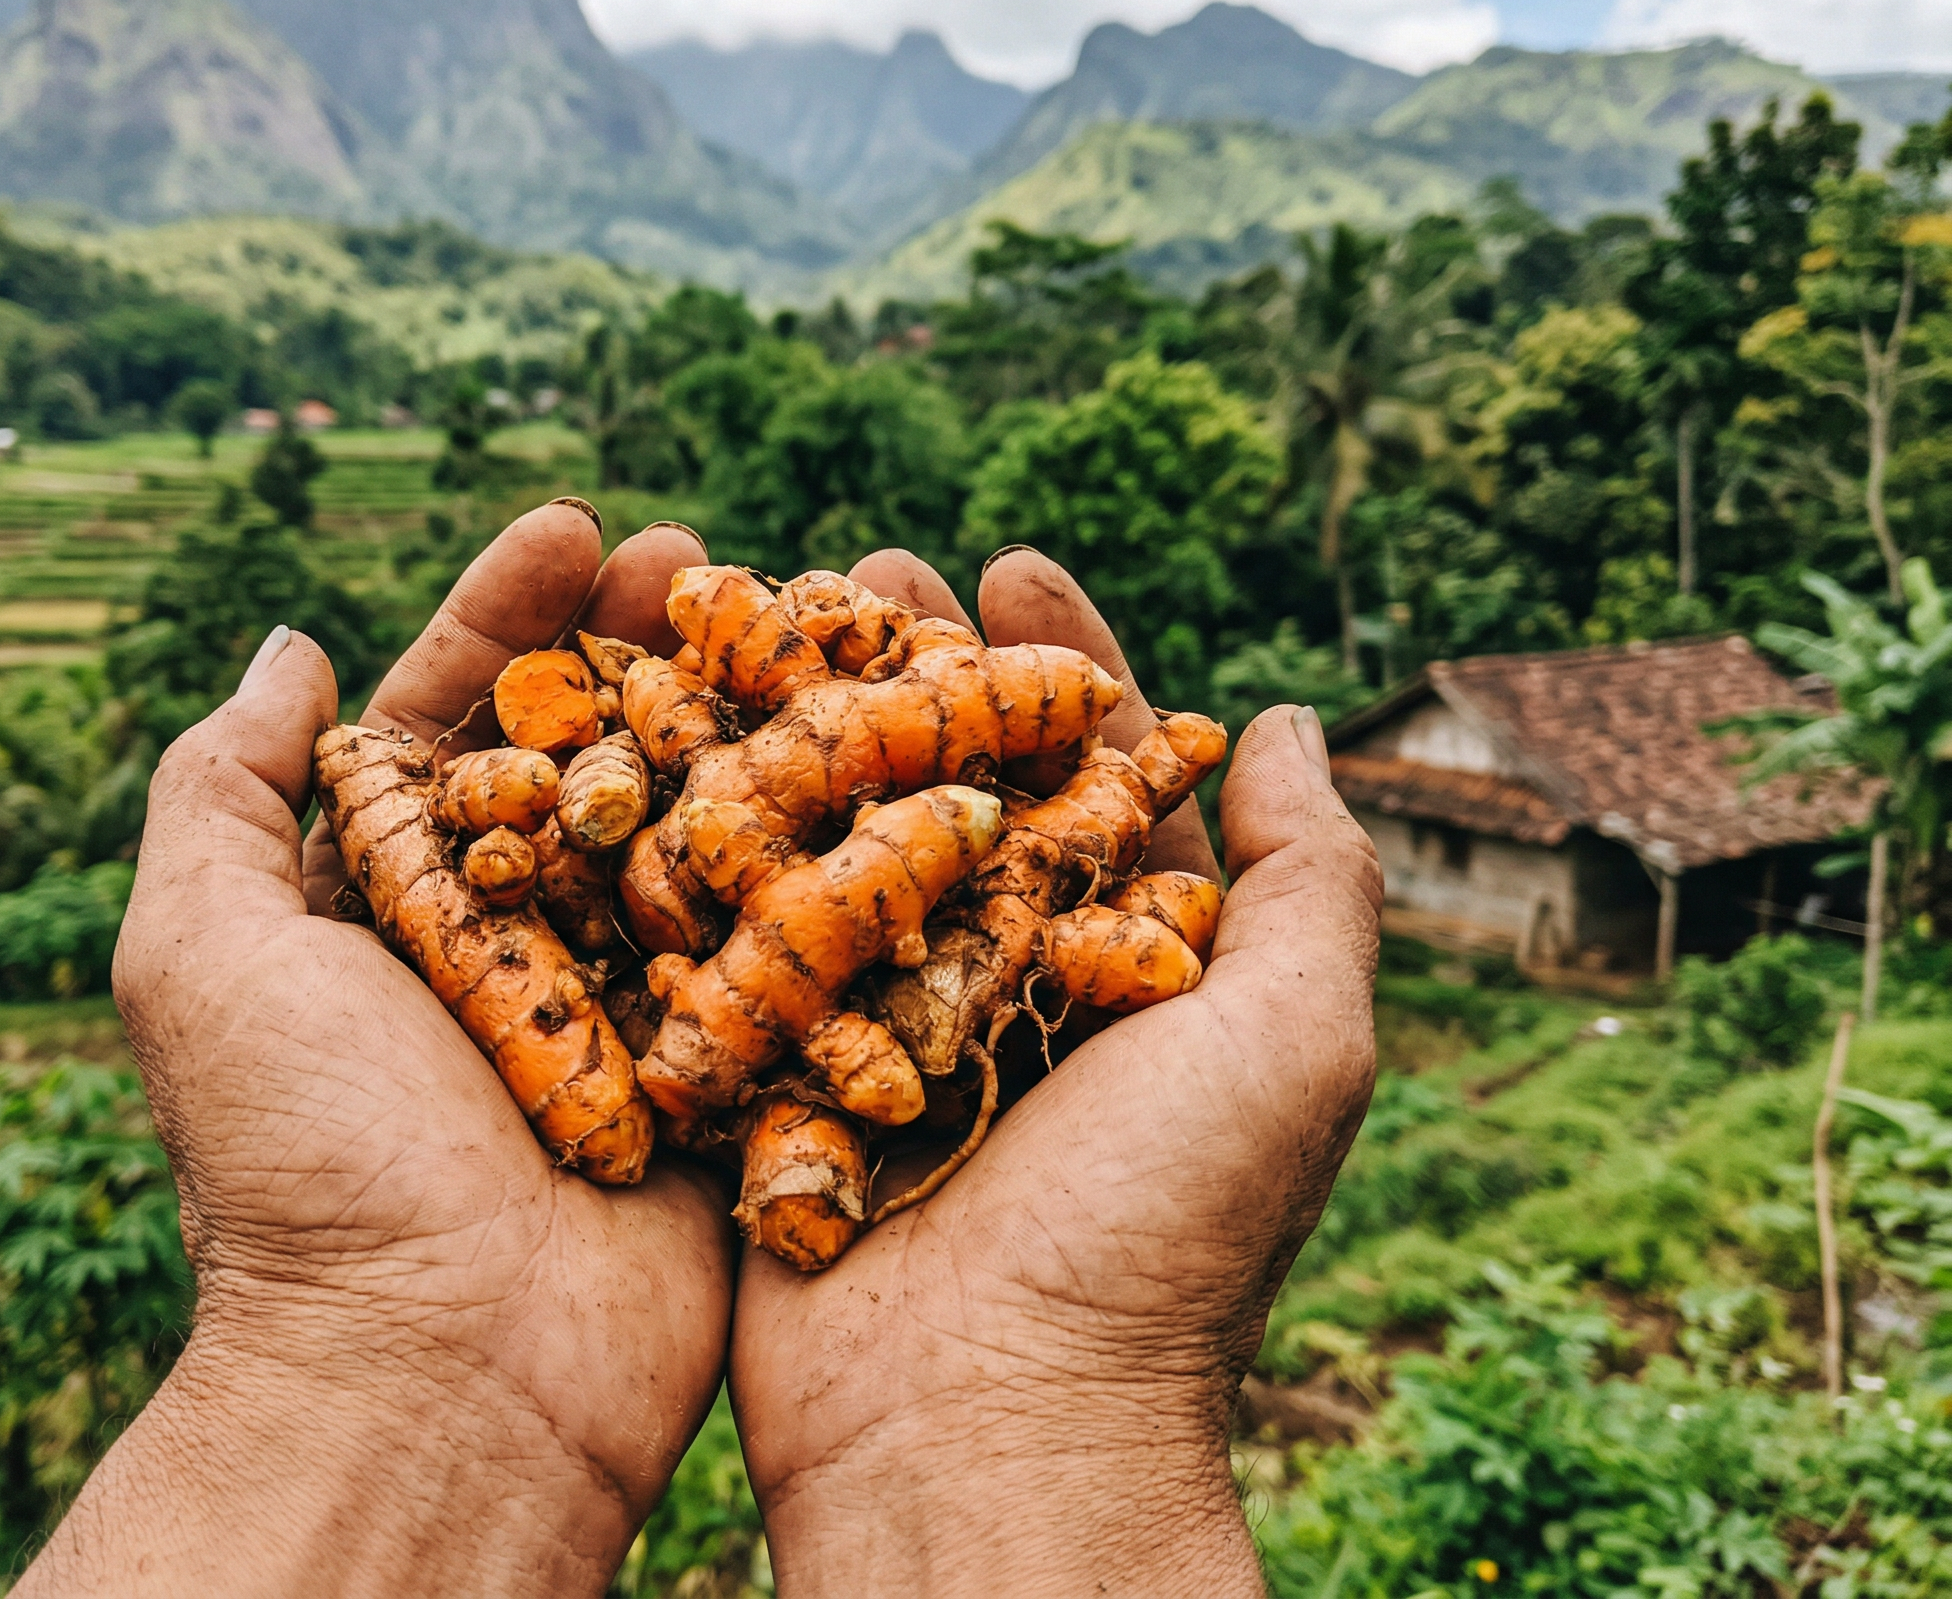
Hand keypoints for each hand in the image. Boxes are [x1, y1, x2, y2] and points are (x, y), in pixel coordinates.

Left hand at [19, 504, 732, 1598]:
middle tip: (700, 556)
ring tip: (797, 623)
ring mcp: (616, 1008)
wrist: (441, 1378)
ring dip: (734, 721)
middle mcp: (501, 944)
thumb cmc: (304, 1165)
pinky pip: (769, 943)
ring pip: (685, 830)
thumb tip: (287, 647)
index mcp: (380, 908)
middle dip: (634, 645)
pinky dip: (813, 853)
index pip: (442, 718)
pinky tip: (866, 756)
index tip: (573, 526)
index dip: (502, 616)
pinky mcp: (715, 1073)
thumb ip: (214, 794)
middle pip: (579, 753)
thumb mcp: (197, 960)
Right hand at [728, 548, 1381, 1596]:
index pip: (1100, 771)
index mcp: (1136, 968)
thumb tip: (1284, 714)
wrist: (987, 1429)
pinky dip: (712, 847)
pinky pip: (744, 944)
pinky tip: (670, 744)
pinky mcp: (779, 1083)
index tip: (1012, 555)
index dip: (1062, 657)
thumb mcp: (1296, 1040)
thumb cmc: (1161, 1236)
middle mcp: (1007, 987)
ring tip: (756, 619)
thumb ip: (1313, 875)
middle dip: (915, 666)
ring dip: (805, 729)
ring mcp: (885, 1033)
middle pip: (958, 783)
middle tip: (865, 561)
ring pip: (843, 844)